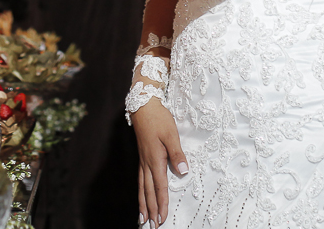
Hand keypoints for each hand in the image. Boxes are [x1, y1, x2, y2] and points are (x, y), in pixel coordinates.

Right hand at [132, 99, 187, 226]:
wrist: (143, 105)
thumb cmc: (158, 119)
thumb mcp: (171, 134)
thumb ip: (177, 153)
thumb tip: (183, 171)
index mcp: (155, 159)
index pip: (159, 186)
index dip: (162, 203)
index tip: (163, 218)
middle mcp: (147, 163)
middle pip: (148, 191)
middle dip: (151, 209)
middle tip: (152, 225)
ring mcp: (142, 160)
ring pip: (141, 187)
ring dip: (143, 203)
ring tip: (142, 218)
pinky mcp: (142, 156)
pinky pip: (140, 179)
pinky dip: (140, 191)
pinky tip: (141, 195)